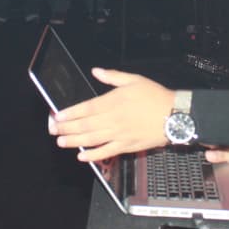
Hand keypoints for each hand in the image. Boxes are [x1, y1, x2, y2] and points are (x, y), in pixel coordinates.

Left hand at [49, 68, 173, 161]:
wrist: (175, 115)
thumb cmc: (155, 96)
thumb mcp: (134, 80)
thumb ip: (113, 77)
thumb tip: (96, 71)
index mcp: (114, 102)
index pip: (87, 108)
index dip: (70, 113)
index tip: (57, 116)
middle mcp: (114, 119)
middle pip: (85, 125)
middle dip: (67, 128)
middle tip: (53, 130)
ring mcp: (120, 134)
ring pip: (92, 139)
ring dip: (75, 141)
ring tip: (61, 142)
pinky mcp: (127, 146)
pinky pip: (106, 152)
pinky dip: (93, 155)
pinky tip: (82, 156)